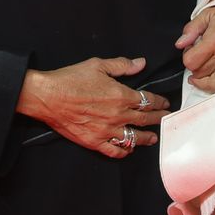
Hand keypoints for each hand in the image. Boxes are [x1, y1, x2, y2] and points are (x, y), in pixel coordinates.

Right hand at [16, 56, 170, 159]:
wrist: (47, 96)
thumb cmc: (71, 79)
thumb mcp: (98, 65)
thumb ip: (122, 65)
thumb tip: (141, 63)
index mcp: (121, 96)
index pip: (149, 101)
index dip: (159, 102)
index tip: (165, 103)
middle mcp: (118, 115)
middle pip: (146, 120)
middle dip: (159, 119)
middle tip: (167, 119)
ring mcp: (107, 131)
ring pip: (134, 138)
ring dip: (146, 138)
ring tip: (153, 138)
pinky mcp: (94, 141)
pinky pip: (114, 150)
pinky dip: (124, 151)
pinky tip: (128, 150)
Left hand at [177, 6, 214, 92]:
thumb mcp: (208, 15)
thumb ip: (191, 29)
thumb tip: (180, 44)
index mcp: (214, 42)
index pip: (190, 62)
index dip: (187, 58)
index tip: (192, 53)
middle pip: (200, 74)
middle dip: (196, 68)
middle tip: (201, 60)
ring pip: (214, 85)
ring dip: (206, 81)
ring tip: (204, 76)